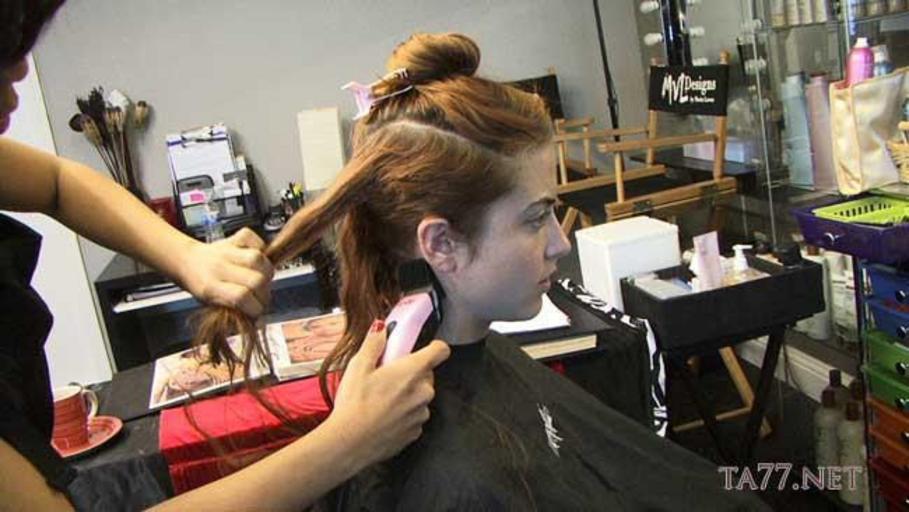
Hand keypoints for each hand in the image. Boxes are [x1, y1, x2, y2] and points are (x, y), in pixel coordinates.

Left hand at [178, 227, 274, 316]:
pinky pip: (255, 239)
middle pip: (255, 280)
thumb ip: (234, 312)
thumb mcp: (211, 305)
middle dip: (264, 293)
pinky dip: (261, 248)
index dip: (255, 308)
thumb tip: (258, 322)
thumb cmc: (201, 285)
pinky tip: (257, 259)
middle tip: (261, 297)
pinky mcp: (235, 237)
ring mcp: (227, 250)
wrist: (187, 261)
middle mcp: (219, 266)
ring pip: (258, 259)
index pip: (241, 297)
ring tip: (262, 278)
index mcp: (210, 287)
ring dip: (266, 272)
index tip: (257, 312)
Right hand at [326, 320, 449, 469]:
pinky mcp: (415, 433)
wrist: (349, 443)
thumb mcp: (358, 366)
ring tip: (381, 400)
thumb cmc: (354, 404)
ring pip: (420, 397)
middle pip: (427, 375)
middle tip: (387, 376)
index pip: (440, 351)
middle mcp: (424, 392)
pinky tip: (382, 416)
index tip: (422, 348)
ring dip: (407, 395)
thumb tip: (381, 328)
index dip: (433, 347)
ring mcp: (421, 414)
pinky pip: (414, 417)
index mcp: (413, 371)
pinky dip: (403, 415)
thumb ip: (374, 344)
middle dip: (411, 373)